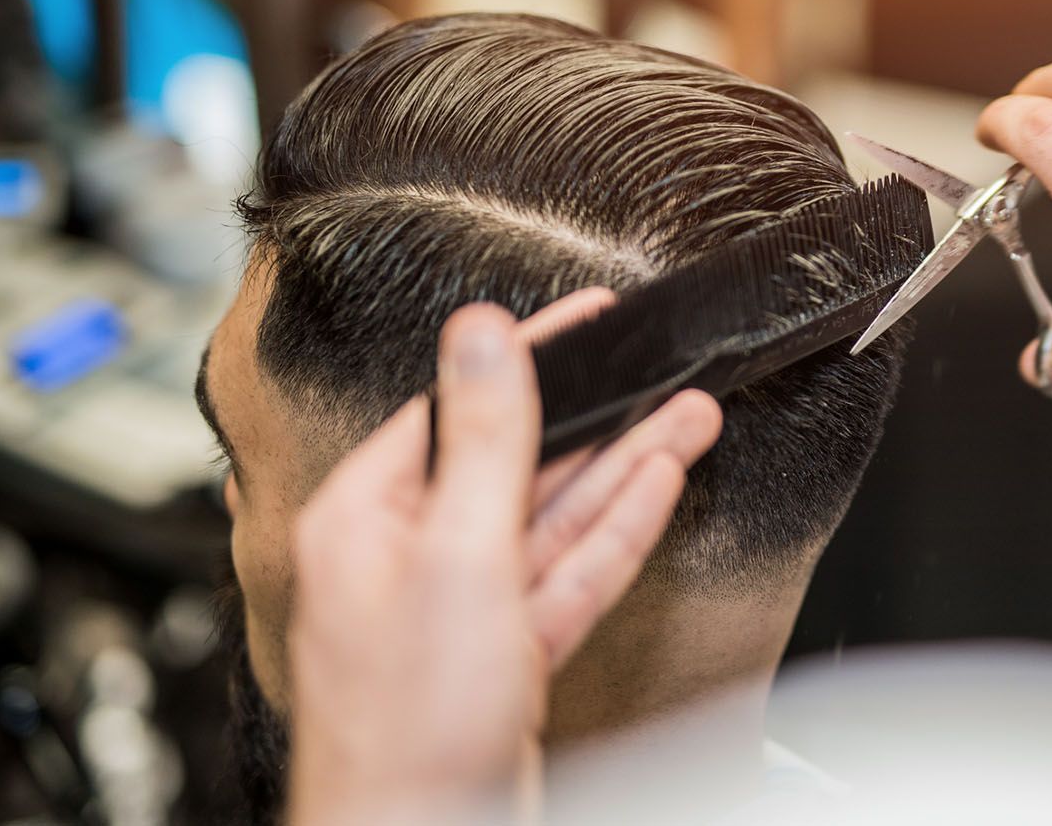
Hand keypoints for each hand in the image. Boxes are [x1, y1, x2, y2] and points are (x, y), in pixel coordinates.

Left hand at [284, 298, 722, 825]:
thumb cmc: (406, 729)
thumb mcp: (459, 556)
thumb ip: (485, 439)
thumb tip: (480, 334)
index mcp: (365, 519)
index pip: (455, 410)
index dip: (526, 360)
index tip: (579, 321)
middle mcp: (407, 559)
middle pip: (516, 466)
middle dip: (597, 421)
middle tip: (656, 373)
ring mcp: (462, 613)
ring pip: (553, 522)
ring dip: (623, 471)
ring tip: (686, 419)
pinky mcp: (508, 658)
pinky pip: (567, 578)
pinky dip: (615, 536)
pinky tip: (657, 489)